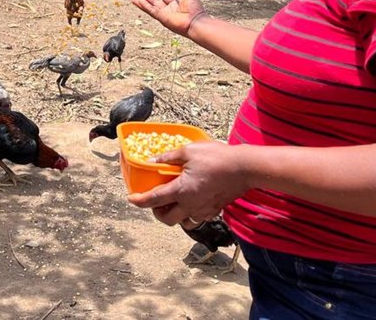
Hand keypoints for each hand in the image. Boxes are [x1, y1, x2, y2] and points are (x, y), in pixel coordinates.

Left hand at [127, 141, 248, 225]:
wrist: (244, 168)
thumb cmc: (217, 157)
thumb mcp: (189, 151)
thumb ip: (168, 157)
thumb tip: (152, 159)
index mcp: (181, 190)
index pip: (153, 200)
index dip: (139, 200)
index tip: (131, 199)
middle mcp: (190, 205)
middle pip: (167, 219)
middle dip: (156, 213)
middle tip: (155, 202)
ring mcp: (204, 210)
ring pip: (184, 223)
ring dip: (175, 216)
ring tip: (174, 204)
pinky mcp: (215, 210)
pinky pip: (199, 218)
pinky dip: (192, 214)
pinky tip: (193, 202)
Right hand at [131, 0, 206, 38]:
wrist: (195, 22)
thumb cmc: (195, 10)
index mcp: (176, 4)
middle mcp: (169, 9)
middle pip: (155, 2)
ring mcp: (164, 14)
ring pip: (150, 7)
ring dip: (142, 3)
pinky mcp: (161, 18)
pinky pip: (151, 11)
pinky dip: (144, 6)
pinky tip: (138, 2)